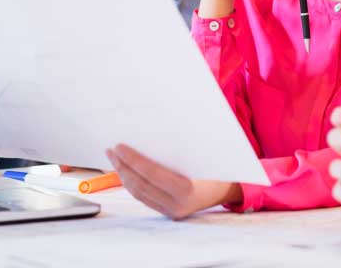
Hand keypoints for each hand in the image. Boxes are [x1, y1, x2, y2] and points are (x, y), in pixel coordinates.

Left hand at [107, 144, 240, 218]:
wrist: (228, 188)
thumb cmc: (217, 166)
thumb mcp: (203, 154)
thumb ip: (181, 146)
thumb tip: (152, 128)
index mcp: (187, 190)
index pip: (152, 175)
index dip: (133, 160)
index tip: (119, 146)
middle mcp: (177, 205)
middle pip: (141, 186)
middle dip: (123, 166)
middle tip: (111, 149)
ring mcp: (171, 211)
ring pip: (138, 193)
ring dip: (123, 174)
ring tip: (113, 157)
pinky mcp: (166, 211)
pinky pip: (143, 197)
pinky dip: (131, 182)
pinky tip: (124, 169)